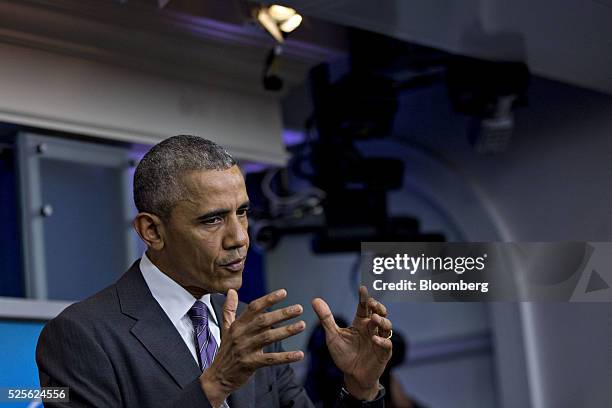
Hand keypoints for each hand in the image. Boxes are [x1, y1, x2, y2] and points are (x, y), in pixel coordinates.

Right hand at [200, 289, 304, 406]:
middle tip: (299, 308)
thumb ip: (229, 309)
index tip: (284, 292)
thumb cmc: (226, 351)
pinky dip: (286, 357)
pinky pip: (271, 359)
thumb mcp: (225, 328)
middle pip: (264, 321)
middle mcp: (241, 335)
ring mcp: (246, 349)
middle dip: (282, 314)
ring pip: (268, 337)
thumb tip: (231, 291)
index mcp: (237, 325)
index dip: (268, 299)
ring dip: (286, 331)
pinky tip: (299, 354)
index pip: (253, 307)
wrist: (217, 377)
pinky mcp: (251, 364)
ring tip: (302, 325)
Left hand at [312, 286, 391, 400]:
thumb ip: (326, 319)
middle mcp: (371, 329)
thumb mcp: (332, 336)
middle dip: (378, 307)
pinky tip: (375, 339)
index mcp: (360, 322)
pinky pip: (387, 345)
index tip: (362, 288)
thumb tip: (315, 300)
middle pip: (379, 313)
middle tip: (372, 303)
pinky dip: (382, 341)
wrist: (351, 376)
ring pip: (386, 326)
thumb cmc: (343, 354)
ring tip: (374, 319)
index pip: (364, 307)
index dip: (364, 297)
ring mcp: (379, 340)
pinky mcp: (383, 353)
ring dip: (382, 321)